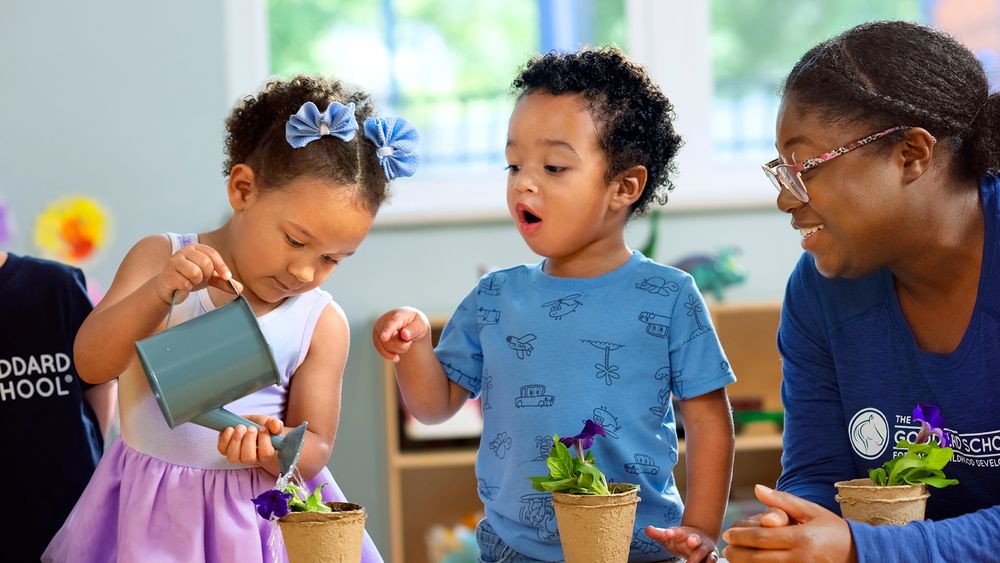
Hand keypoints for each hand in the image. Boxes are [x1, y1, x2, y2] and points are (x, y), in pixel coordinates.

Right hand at [155, 243, 241, 304]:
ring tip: (191, 281)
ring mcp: (174, 262)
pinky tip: (182, 286)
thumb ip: (223, 281)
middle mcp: (184, 251)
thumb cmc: (189, 279)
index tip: (227, 277)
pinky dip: (187, 288)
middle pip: (205, 263)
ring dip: (196, 281)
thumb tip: (240, 288)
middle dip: (207, 275)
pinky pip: (185, 283)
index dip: (221, 267)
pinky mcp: (167, 274)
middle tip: (201, 279)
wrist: (169, 288)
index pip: (212, 254)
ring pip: (195, 272)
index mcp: (195, 248)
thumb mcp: (209, 278)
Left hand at [217, 415, 282, 465]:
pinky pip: (222, 449)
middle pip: (248, 458)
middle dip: (249, 441)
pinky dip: (225, 439)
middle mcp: (250, 458)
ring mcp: (237, 455)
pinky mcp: (225, 449)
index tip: (263, 428)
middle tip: (251, 428)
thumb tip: (276, 427)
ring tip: (241, 427)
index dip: (264, 441)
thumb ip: (275, 424)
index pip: (265, 454)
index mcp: (265, 453)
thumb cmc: (261, 426)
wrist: (249, 424)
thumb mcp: (270, 423)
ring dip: (236, 440)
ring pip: (233, 457)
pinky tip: (230, 429)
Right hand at [372, 306, 430, 361]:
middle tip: (409, 338)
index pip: (392, 323)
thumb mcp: (421, 325)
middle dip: (404, 345)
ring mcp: (378, 328)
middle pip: (391, 341)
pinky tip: (396, 356)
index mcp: (399, 315)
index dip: (388, 331)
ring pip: (387, 347)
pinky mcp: (376, 337)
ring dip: (399, 349)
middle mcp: (385, 320)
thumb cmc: (416, 324)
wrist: (408, 323)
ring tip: (403, 340)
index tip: (384, 338)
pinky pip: (382, 351)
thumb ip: (414, 330)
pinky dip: (390, 355)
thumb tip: (404, 335)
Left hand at [645, 525, 718, 562]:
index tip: (667, 533)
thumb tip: (647, 529)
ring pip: (704, 551)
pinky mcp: (711, 555)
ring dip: (700, 556)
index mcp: (683, 534)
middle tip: (689, 543)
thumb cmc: (681, 539)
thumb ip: (659, 534)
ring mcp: (704, 547)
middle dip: (693, 540)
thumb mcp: (669, 536)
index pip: (677, 532)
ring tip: (692, 562)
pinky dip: (710, 561)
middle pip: (695, 539)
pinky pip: (712, 559)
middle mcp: (695, 539)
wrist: (700, 538)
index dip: (672, 532)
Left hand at [722, 484, 857, 562]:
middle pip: (760, 558)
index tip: (727, 534)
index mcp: (802, 538)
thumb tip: (757, 488)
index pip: (763, 538)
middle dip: (739, 554)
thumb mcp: (810, 511)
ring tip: (734, 558)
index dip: (741, 537)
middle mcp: (802, 558)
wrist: (859, 553)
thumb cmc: (832, 529)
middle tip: (726, 548)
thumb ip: (782, 500)